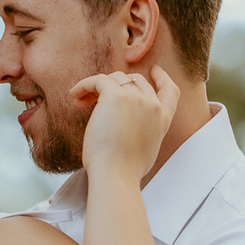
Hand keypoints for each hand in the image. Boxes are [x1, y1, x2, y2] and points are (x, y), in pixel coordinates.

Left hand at [74, 65, 179, 179]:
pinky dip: (84, 85)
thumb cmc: (124, 171)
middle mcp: (152, 105)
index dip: (162, 77)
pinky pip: (98, 80)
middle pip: (135, 80)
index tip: (154, 70)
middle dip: (115, 86)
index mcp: (162, 119)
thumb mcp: (146, 151)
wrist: (116, 175)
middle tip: (94, 98)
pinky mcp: (115, 96)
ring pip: (115, 78)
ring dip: (97, 87)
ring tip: (80, 102)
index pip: (170, 91)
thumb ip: (144, 134)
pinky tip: (74, 95)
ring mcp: (136, 98)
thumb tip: (131, 131)